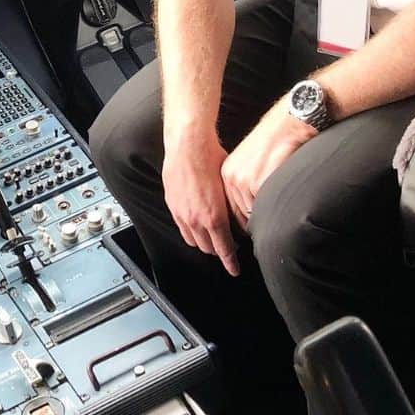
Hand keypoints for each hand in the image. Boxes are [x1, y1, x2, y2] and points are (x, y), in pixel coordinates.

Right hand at [161, 129, 239, 276]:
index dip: (231, 262)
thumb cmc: (212, 159)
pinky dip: (190, 231)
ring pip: (193, 241)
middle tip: (227, 246)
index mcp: (214, 216)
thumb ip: (233, 206)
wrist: (188, 144)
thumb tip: (242, 216)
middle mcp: (196, 219)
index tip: (235, 269)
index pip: (224, 249)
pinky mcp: (172, 205)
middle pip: (208, 248)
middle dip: (219, 250)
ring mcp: (182, 213)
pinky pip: (181, 228)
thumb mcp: (230, 185)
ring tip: (212, 236)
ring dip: (204, 242)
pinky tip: (197, 222)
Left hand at [221, 101, 316, 227]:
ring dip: (267, 215)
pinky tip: (285, 199)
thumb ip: (246, 181)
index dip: (244, 220)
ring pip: (254, 213)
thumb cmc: (276, 140)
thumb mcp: (251, 160)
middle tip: (268, 224)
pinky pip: (267, 206)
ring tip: (279, 209)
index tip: (254, 226)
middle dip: (255, 221)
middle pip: (241, 214)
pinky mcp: (260, 182)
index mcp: (227, 172)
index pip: (230, 209)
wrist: (289, 122)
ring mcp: (245, 180)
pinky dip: (277, 208)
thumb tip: (250, 209)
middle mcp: (232, 177)